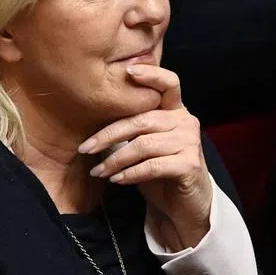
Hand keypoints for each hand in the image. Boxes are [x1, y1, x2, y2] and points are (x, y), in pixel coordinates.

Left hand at [78, 65, 212, 249]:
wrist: (187, 204)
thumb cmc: (161, 170)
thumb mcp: (146, 143)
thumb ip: (132, 127)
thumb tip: (93, 118)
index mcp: (175, 110)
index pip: (169, 83)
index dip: (151, 74)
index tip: (127, 70)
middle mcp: (186, 121)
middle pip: (141, 120)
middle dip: (108, 135)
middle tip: (85, 148)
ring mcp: (190, 143)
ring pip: (144, 145)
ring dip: (115, 160)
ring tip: (98, 171)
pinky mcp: (190, 165)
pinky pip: (153, 166)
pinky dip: (130, 173)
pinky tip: (117, 180)